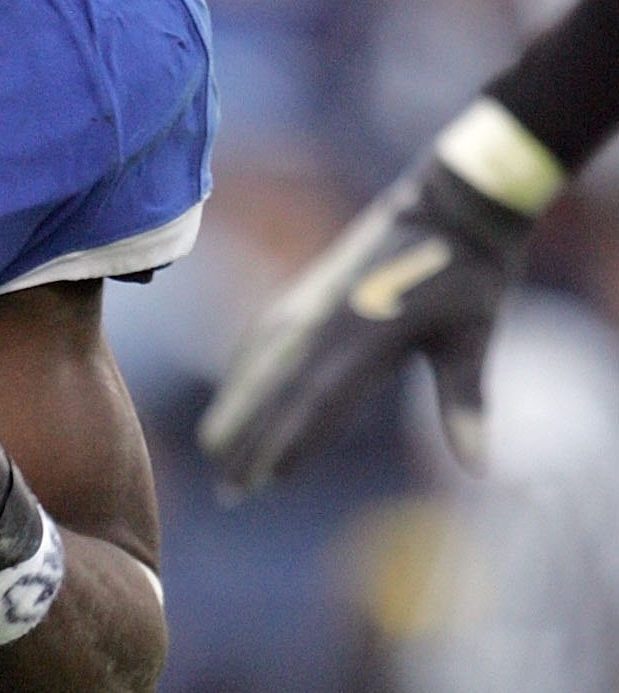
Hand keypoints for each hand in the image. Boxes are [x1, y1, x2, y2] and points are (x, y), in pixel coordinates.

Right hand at [199, 152, 535, 493]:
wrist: (451, 200)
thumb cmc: (471, 274)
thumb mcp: (474, 339)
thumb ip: (466, 406)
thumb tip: (479, 470)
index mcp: (368, 337)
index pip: (315, 403)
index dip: (285, 445)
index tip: (261, 484)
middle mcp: (328, 321)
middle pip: (274, 391)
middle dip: (248, 441)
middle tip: (227, 491)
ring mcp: (311, 303)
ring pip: (259, 365)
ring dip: (234, 409)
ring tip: (213, 450)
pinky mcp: (307, 290)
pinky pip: (262, 338)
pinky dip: (242, 370)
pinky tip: (233, 392)